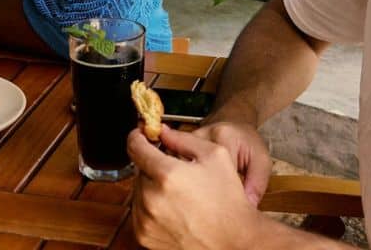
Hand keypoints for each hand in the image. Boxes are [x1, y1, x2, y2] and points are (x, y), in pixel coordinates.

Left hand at [128, 125, 263, 249]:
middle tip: (176, 172)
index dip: (137, 137)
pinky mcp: (145, 236)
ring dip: (152, 187)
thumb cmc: (228, 199)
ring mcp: (146, 220)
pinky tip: (174, 209)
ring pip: (138, 191)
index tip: (141, 136)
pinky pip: (139, 212)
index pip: (135, 147)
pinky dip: (151, 207)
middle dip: (153, 166)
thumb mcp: (215, 155)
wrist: (234, 240)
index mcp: (168, 175)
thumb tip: (161, 132)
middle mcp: (152, 199)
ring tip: (179, 194)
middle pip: (139, 170)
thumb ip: (183, 138)